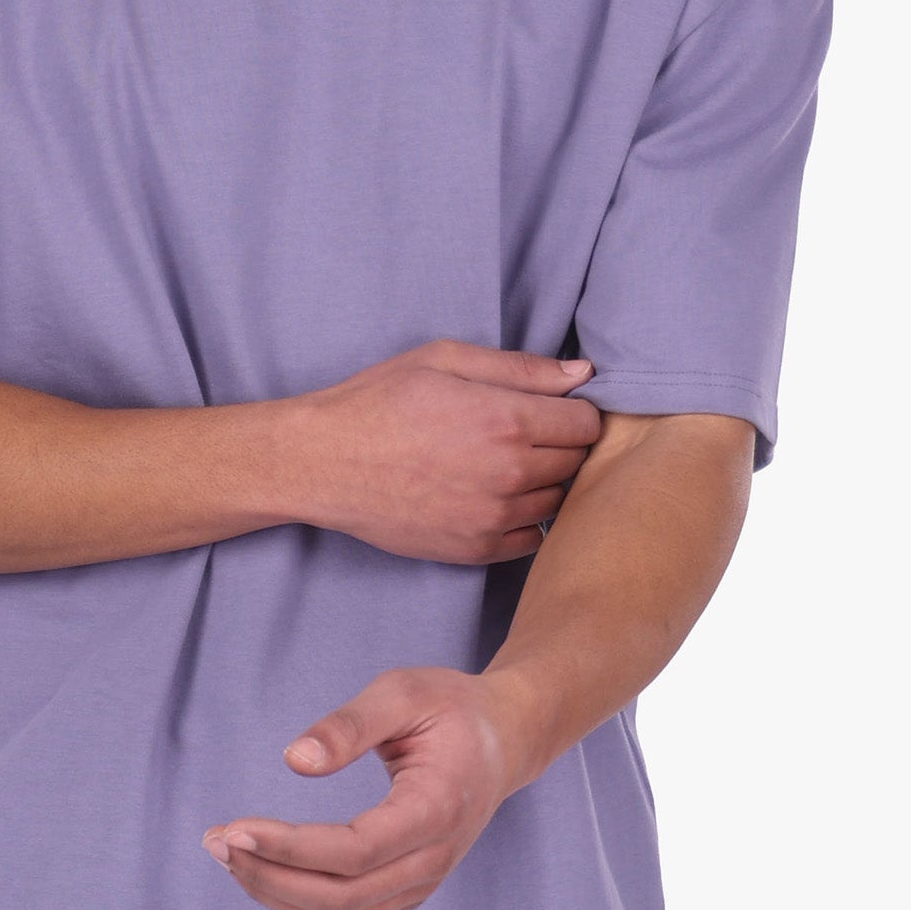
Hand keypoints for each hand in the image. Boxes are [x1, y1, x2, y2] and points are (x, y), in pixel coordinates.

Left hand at [202, 663, 536, 909]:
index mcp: (436, 810)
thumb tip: (294, 760)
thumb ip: (350, 724)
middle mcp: (433, 860)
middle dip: (267, 876)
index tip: (233, 828)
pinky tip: (258, 866)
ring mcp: (421, 883)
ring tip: (225, 852)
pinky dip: (293, 898)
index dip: (288, 848)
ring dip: (273, 893)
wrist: (506, 741)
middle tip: (213, 839)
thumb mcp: (404, 693)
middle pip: (339, 898)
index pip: (354, 852)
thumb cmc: (452, 709)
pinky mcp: (405, 889)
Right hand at [291, 342, 602, 565]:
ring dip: (543, 484)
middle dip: (560, 445)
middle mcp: (509, 474)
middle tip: (526, 435)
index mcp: (507, 420)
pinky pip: (531, 540)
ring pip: (556, 502)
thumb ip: (519, 368)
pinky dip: (524, 521)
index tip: (551, 410)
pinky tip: (495, 499)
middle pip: (575, 463)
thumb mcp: (445, 360)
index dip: (574, 412)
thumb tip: (583, 374)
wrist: (324, 462)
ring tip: (505, 466)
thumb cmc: (379, 402)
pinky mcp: (475, 550)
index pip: (586, 423)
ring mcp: (493, 518)